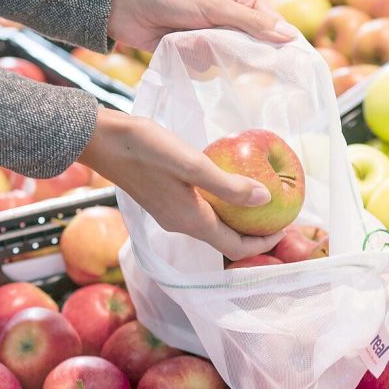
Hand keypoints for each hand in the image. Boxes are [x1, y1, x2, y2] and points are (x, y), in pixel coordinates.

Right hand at [78, 109, 285, 259]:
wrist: (102, 141)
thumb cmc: (146, 149)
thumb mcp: (192, 164)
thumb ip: (229, 186)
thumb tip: (266, 200)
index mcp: (192, 222)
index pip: (236, 248)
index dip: (264, 243)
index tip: (286, 229)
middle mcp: (182, 225)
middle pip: (227, 241)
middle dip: (255, 233)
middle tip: (279, 215)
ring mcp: (171, 215)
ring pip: (214, 227)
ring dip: (239, 220)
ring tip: (260, 200)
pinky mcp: (164, 201)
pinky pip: (201, 213)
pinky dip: (222, 207)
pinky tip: (228, 185)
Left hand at [106, 0, 295, 50]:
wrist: (125, 8)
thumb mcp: (215, 6)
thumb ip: (252, 24)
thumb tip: (290, 36)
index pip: (272, 23)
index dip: (282, 44)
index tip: (296, 67)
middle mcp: (230, 16)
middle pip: (254, 45)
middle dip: (249, 56)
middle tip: (252, 72)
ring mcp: (213, 36)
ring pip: (232, 60)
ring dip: (220, 59)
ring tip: (202, 50)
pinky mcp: (196, 52)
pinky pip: (210, 68)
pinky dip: (200, 64)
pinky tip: (187, 55)